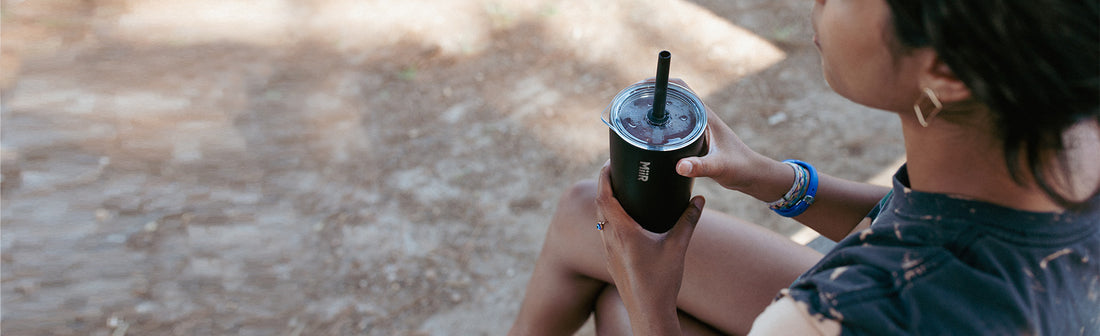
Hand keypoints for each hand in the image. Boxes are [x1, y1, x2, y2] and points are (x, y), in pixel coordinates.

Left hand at [595, 162, 704, 333]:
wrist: (648, 313)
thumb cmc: (661, 282)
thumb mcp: (678, 247)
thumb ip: (688, 221)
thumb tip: (698, 199)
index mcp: (623, 232)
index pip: (604, 197)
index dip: (603, 176)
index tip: (609, 162)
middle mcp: (610, 239)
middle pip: (599, 205)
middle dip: (604, 185)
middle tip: (615, 171)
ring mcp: (608, 251)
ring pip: (599, 220)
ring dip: (604, 202)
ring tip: (618, 190)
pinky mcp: (611, 261)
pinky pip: (604, 233)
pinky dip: (608, 219)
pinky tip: (621, 220)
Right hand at [635, 78, 771, 191]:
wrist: (752, 176)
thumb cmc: (740, 167)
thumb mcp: (719, 167)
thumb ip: (700, 167)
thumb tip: (679, 167)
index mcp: (705, 115)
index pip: (682, 88)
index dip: (662, 83)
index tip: (642, 86)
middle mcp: (700, 117)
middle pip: (673, 97)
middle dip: (652, 95)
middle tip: (631, 103)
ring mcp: (698, 127)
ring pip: (673, 111)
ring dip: (656, 110)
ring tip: (634, 116)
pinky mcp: (696, 139)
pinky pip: (675, 125)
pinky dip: (661, 125)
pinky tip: (650, 137)